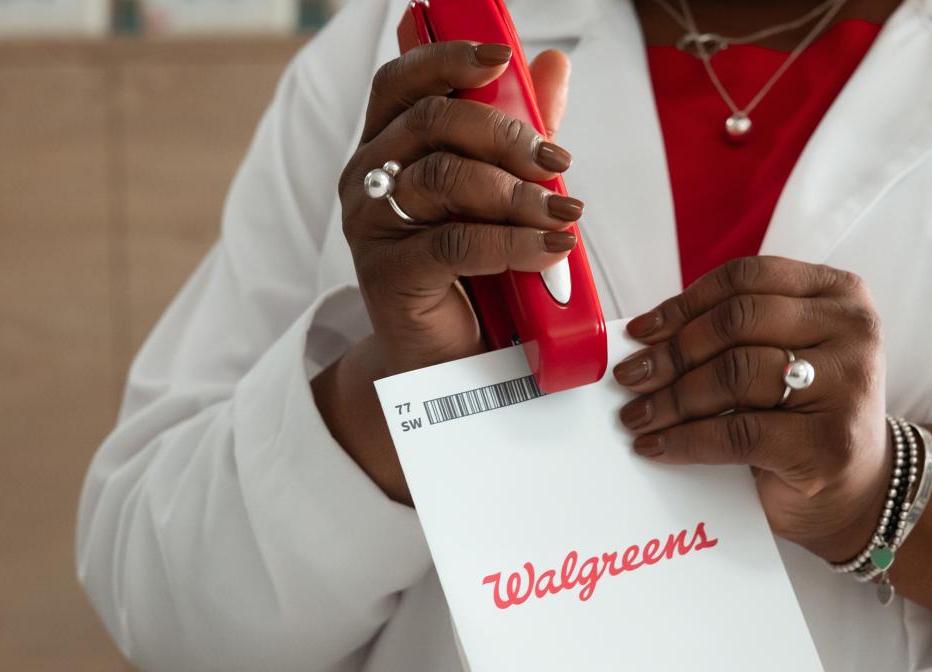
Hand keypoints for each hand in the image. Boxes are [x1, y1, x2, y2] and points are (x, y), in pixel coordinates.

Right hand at [337, 41, 577, 376]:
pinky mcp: (387, 274)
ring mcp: (371, 225)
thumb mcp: (500, 188)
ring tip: (564, 214)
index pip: (403, 82)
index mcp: (386, 144)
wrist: (443, 354)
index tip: (502, 58)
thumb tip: (552, 64)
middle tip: (558, 163)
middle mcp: (367, 177)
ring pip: (443, 179)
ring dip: (515, 192)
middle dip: (505, 135)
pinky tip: (549, 248)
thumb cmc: (469, 266)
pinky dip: (511, 243)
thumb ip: (519, 125)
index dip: (448, 59)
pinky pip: (454, 242)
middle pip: (431, 122)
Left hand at [612, 257, 891, 562]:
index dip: (685, 302)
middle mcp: (852, 331)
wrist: (856, 490)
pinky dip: (686, 439)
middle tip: (633, 375)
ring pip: (734, 373)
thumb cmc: (807, 415)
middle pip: (738, 321)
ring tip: (638, 415)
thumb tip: (647, 338)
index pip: (747, 278)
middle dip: (673, 351)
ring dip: (672, 397)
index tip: (643, 330)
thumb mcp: (783, 354)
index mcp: (838, 294)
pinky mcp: (825, 442)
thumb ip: (735, 333)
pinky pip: (736, 432)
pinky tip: (658, 445)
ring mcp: (846, 386)